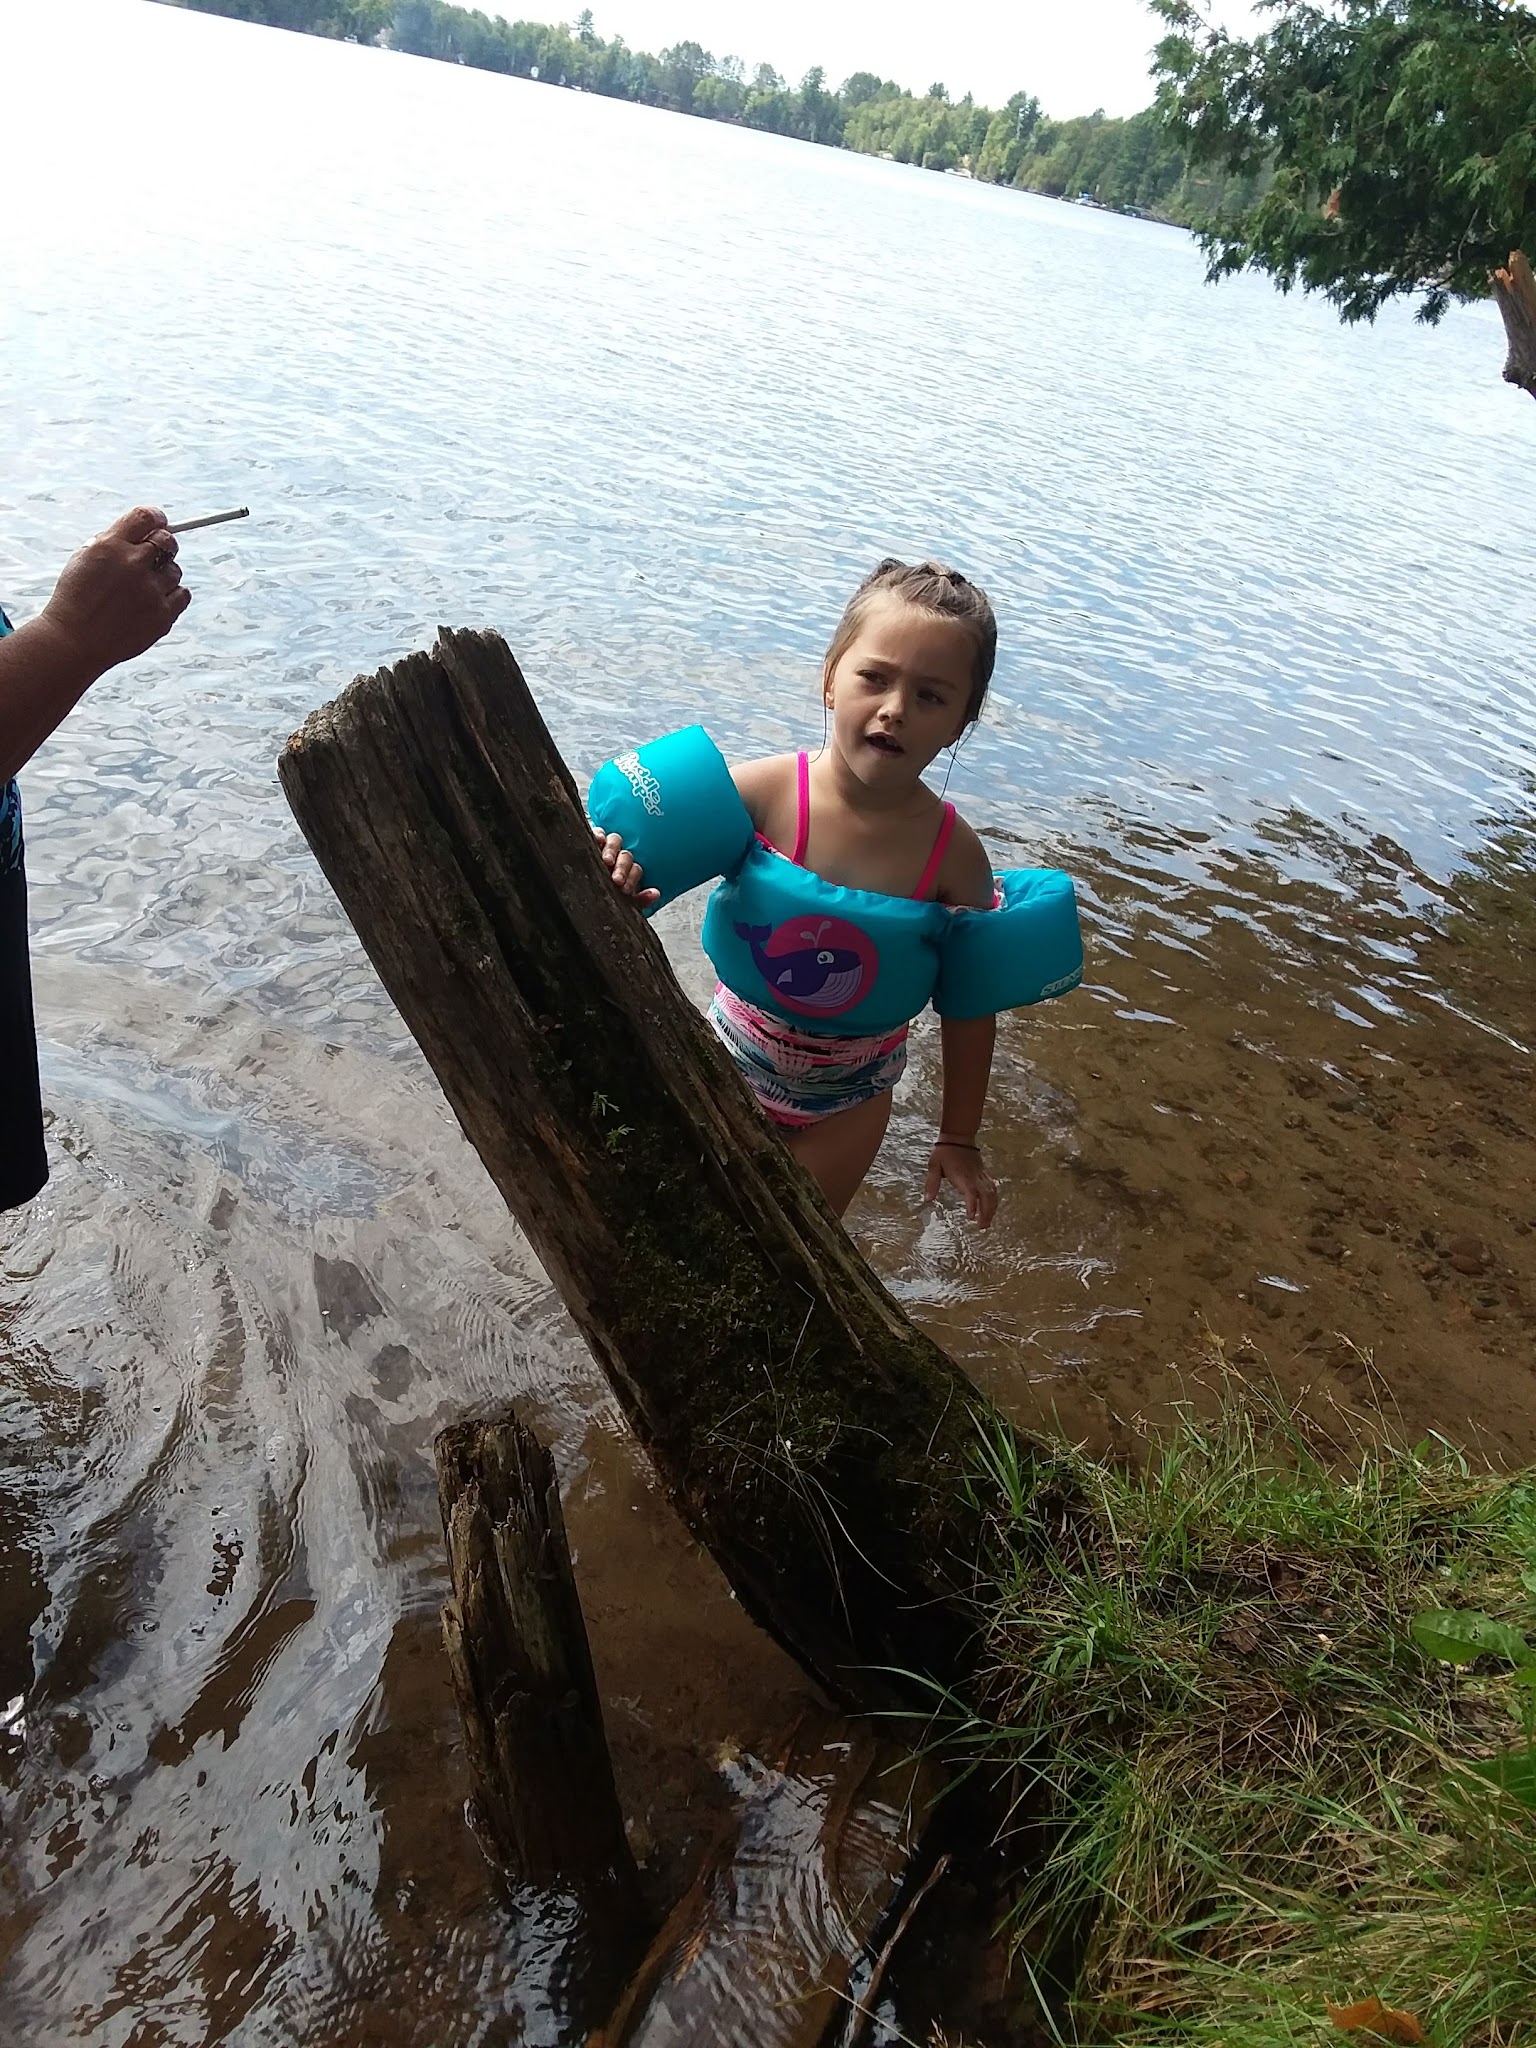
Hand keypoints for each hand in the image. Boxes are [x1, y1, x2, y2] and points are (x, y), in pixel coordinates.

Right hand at [40, 506, 190, 677]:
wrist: (74, 640)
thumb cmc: (77, 598)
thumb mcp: (86, 558)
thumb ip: (115, 542)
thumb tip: (146, 531)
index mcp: (110, 545)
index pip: (146, 517)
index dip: (158, 518)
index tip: (160, 523)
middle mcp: (133, 564)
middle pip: (168, 541)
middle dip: (163, 546)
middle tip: (154, 558)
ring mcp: (150, 590)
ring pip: (175, 570)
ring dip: (164, 575)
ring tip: (142, 589)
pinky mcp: (162, 615)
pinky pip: (183, 594)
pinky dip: (172, 596)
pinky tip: (153, 602)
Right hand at [592, 826, 659, 908]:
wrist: (582, 899)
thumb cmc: (606, 900)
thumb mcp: (623, 904)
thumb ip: (641, 900)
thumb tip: (656, 894)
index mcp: (628, 872)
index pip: (635, 870)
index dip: (632, 878)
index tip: (625, 890)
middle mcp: (619, 857)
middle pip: (626, 856)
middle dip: (622, 868)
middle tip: (616, 880)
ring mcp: (605, 847)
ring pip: (614, 841)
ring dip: (612, 850)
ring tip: (607, 861)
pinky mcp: (590, 841)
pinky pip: (597, 832)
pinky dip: (598, 834)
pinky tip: (597, 841)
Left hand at [924, 1140, 997, 1227]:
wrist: (958, 1137)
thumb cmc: (944, 1152)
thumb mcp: (933, 1166)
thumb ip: (931, 1183)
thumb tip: (927, 1200)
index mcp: (962, 1175)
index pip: (970, 1192)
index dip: (972, 1204)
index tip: (971, 1217)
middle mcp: (974, 1176)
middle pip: (986, 1195)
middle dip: (986, 1211)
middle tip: (982, 1227)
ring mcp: (981, 1175)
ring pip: (992, 1193)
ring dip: (991, 1208)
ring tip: (987, 1223)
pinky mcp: (983, 1174)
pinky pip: (992, 1188)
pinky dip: (994, 1200)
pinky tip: (992, 1209)